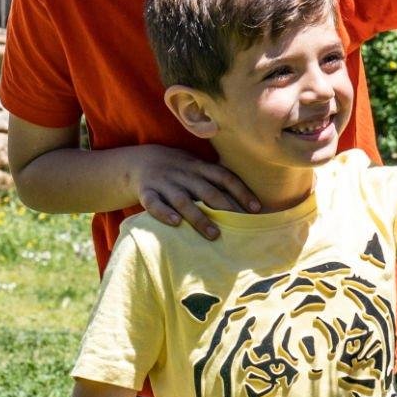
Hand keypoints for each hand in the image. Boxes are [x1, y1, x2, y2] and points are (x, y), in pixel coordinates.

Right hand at [127, 144, 260, 238]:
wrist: (140, 162)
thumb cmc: (179, 170)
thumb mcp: (197, 167)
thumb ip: (217, 180)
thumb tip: (248, 202)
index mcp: (199, 167)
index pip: (225, 177)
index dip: (242, 191)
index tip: (256, 209)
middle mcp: (184, 174)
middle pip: (207, 191)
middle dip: (225, 208)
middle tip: (240, 226)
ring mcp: (165, 183)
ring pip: (183, 201)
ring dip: (199, 217)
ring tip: (214, 234)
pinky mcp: (147, 193)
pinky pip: (155, 204)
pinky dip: (164, 214)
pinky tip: (176, 223)